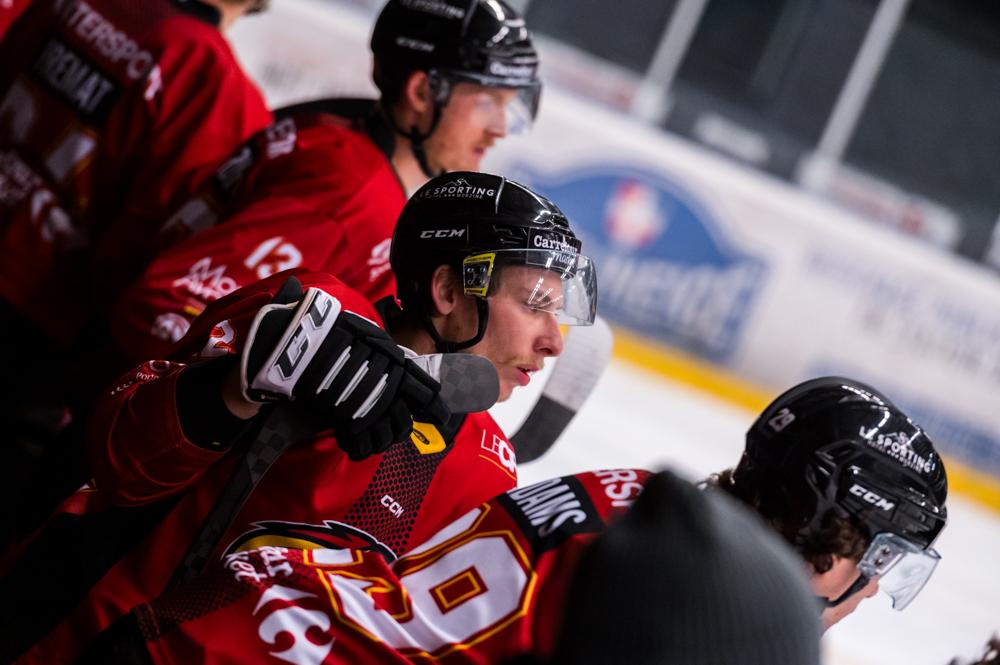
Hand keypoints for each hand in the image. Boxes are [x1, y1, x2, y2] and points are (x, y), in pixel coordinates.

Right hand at [242, 278, 449, 459]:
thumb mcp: (371, 338)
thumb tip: (403, 366)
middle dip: (399, 430)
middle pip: (404, 425)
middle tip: (390, 428)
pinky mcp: (347, 421)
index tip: (441, 418)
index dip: (437, 409)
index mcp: (398, 366)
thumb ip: (388, 357)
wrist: (303, 343)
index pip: (428, 393)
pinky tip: (349, 438)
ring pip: (384, 439)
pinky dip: (356, 446)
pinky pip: (360, 445)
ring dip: (378, 440)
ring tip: (367, 435)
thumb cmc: (336, 335)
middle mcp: (389, 390)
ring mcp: (369, 408)